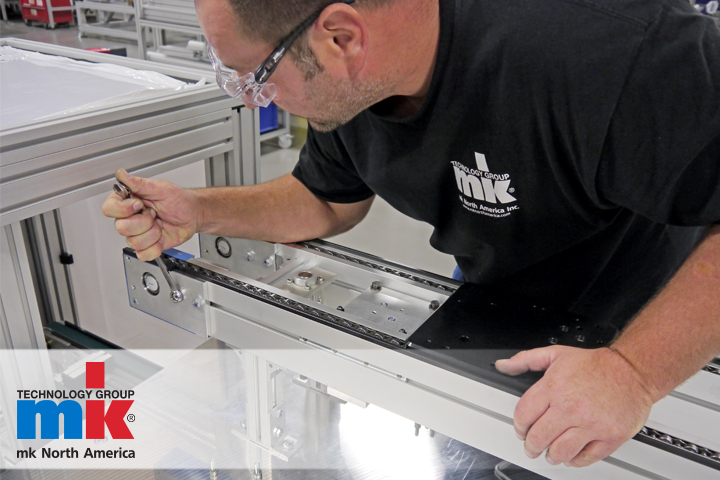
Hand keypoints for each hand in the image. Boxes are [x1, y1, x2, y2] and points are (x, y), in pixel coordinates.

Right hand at [102, 169, 202, 260]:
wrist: (193, 215)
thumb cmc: (179, 200)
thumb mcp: (160, 188)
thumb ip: (139, 183)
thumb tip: (121, 174)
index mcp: (128, 202)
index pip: (109, 209)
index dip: (123, 209)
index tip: (139, 204)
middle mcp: (130, 218)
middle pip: (121, 228)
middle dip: (144, 222)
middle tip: (154, 214)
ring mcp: (138, 234)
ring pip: (133, 242)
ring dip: (153, 233)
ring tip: (160, 224)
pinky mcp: (147, 246)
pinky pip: (143, 254)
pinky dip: (156, 246)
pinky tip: (161, 237)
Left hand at [495, 346, 654, 466]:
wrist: (633, 370)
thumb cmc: (596, 364)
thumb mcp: (556, 354)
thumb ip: (526, 360)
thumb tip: (503, 365)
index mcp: (554, 388)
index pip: (524, 415)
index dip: (519, 426)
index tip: (521, 430)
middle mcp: (570, 408)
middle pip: (539, 437)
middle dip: (531, 446)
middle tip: (532, 447)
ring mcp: (591, 424)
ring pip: (560, 452)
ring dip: (551, 456)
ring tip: (550, 453)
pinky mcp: (609, 437)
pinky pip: (586, 458)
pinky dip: (575, 461)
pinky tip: (571, 456)